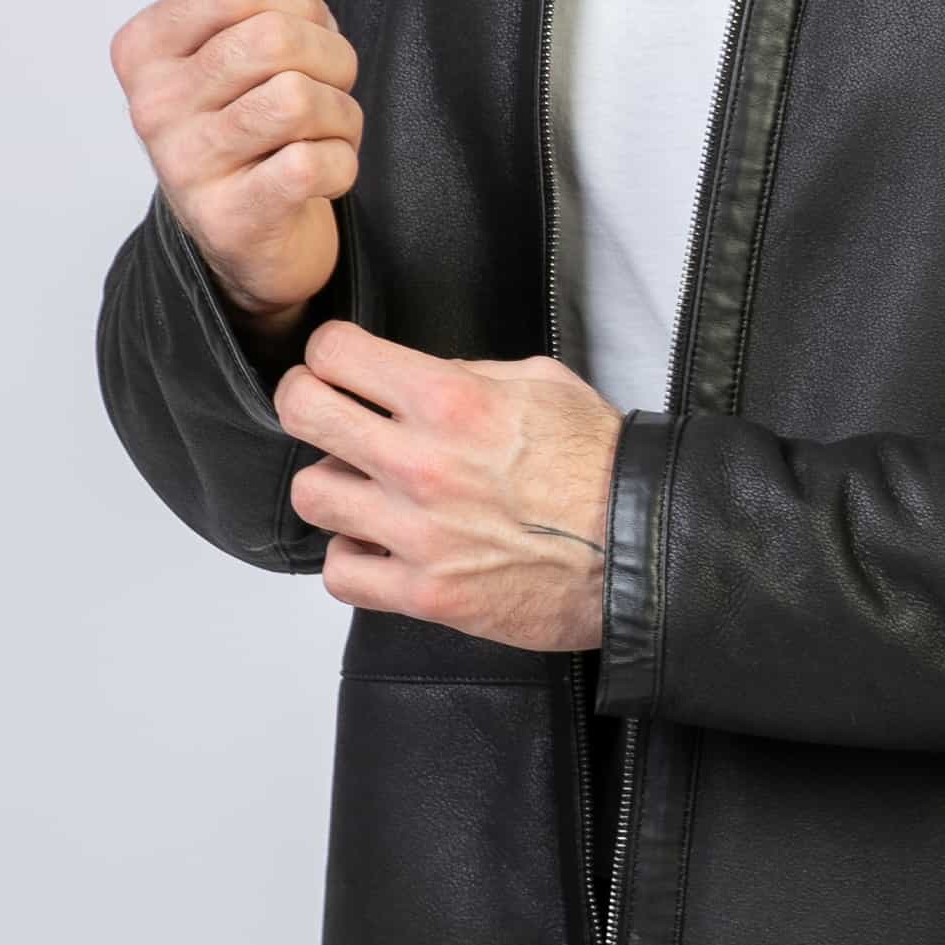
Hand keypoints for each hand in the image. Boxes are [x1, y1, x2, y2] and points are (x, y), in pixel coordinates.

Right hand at [108, 0, 362, 330]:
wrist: (252, 240)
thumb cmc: (248, 119)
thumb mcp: (235, 27)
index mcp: (143, 47)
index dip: (299, 5)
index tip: (302, 36)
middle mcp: (150, 106)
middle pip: (273, 39)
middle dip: (329, 58)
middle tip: (329, 87)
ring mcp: (184, 167)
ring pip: (299, 100)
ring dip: (341, 115)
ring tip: (328, 131)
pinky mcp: (229, 220)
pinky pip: (314, 165)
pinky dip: (342, 165)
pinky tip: (325, 172)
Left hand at [273, 323, 621, 649]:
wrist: (642, 547)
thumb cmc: (601, 465)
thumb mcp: (541, 382)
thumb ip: (467, 372)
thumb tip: (412, 379)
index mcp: (451, 400)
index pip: (335, 353)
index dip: (331, 352)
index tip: (340, 363)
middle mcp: (422, 463)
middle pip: (302, 412)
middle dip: (306, 401)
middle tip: (325, 410)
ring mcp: (418, 533)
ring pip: (311, 494)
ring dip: (334, 486)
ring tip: (364, 489)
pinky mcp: (427, 593)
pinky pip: (340, 574)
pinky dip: (353, 559)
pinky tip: (379, 546)